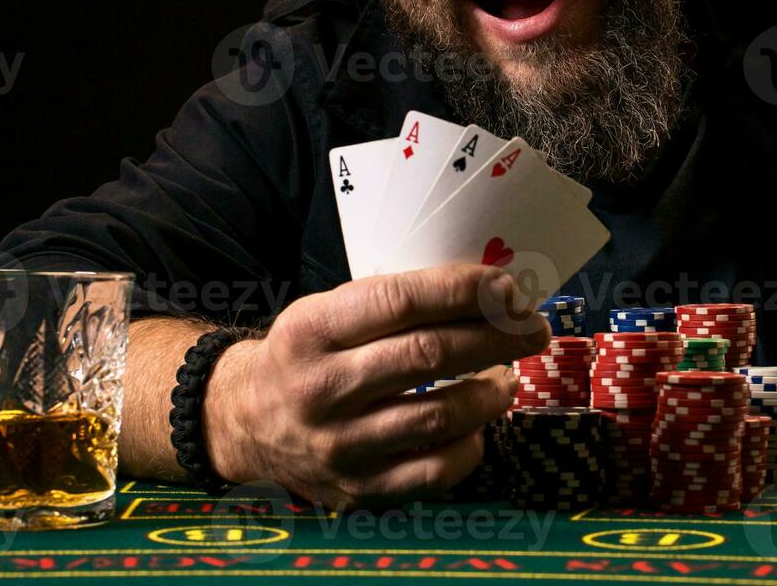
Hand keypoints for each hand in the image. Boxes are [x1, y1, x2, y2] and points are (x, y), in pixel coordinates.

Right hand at [203, 264, 548, 506]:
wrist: (243, 422)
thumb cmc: (306, 354)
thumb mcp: (325, 311)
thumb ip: (391, 303)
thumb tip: (487, 293)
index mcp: (311, 330)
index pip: (399, 300)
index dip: (463, 290)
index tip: (508, 288)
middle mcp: (322, 388)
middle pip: (429, 355)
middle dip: (496, 336)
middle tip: (533, 328)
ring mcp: (339, 445)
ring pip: (440, 415)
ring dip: (492, 391)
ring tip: (508, 375)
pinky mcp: (356, 488)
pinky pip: (434, 471)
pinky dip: (471, 445)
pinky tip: (479, 424)